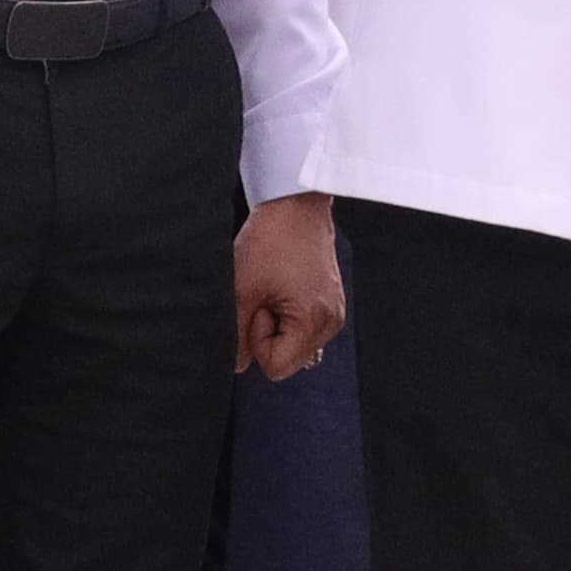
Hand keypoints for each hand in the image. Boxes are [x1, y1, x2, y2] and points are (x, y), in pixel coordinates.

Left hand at [232, 193, 344, 379]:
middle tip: (267, 294)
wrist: (294, 204)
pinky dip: (289, 314)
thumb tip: (237, 365)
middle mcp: (332, 322)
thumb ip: (236, 335)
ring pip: (295, 343)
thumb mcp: (242, 290)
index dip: (257, 341)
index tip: (260, 304)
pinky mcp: (331, 301)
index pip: (277, 367)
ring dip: (278, 324)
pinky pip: (304, 327)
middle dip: (268, 334)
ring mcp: (334, 311)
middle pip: (288, 358)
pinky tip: (284, 286)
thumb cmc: (270, 240)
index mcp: (314, 321)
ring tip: (276, 289)